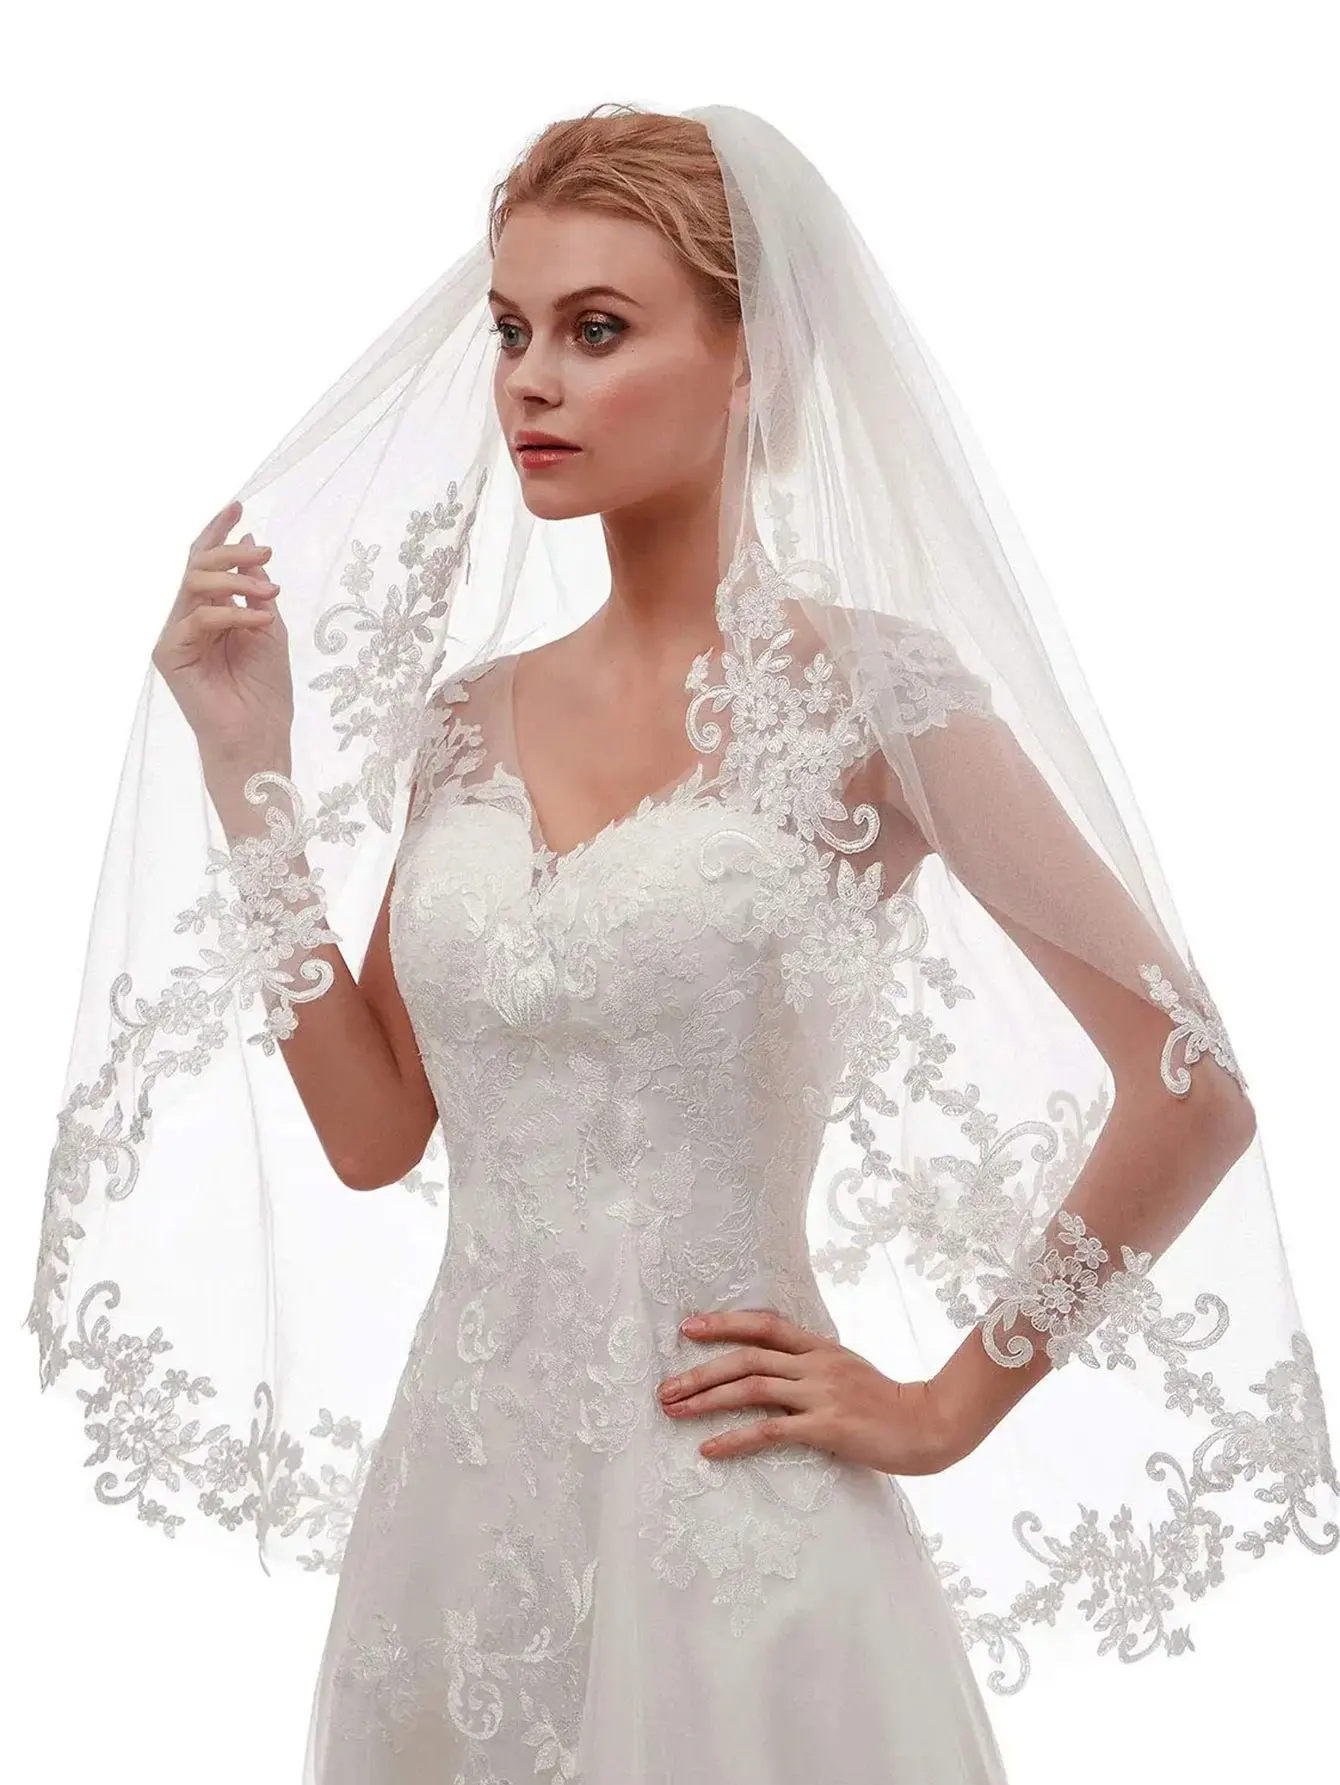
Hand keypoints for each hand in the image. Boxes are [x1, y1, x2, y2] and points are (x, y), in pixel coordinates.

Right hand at [152, 499, 292, 764]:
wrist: (258, 736)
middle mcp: (187, 618)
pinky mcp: (170, 654)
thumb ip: (255, 589)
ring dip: (236, 580)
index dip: (218, 531)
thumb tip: (249, 542)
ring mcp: (176, 635)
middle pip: (198, 565)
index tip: (237, 505)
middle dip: (232, 552)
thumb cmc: (264, 690)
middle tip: (265, 553)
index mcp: (210, 611)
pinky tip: (261, 620)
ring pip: (195, 584)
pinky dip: (233, 614)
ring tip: (269, 593)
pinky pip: (199, 618)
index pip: (206, 562)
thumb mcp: (268, 627)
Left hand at [656, 1307, 967, 1475]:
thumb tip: (775, 1367)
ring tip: (674, 1411)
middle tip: (665, 1388)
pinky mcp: (826, 1427)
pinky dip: (734, 1440)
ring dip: (706, 1399)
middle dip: (700, 1370)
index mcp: (820, 1347)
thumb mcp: (848, 1370)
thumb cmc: (887, 1404)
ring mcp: (821, 1394)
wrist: (928, 1425)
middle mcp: (816, 1364)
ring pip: (751, 1388)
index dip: (724, 1322)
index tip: (688, 1327)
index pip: (764, 1323)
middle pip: (746, 1356)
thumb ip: (813, 1365)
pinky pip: (770, 1431)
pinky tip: (709, 1450)